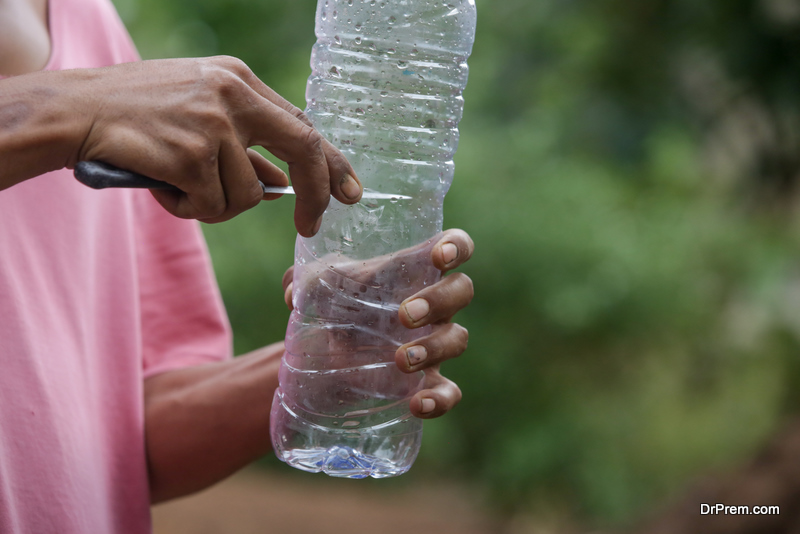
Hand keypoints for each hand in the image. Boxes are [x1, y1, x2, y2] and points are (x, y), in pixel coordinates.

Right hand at [75, 56, 361, 232]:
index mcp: (240, 80)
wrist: (77, 111)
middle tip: (311, 225)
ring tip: (179, 184)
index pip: (303, 125)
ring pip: (248, 195)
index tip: (349, 192)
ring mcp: (213, 123)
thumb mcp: (201, 114)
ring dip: (216, 205)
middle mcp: (233, 95)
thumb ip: (246, 145)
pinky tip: (162, 185)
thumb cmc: (139, 114)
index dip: (331, 164)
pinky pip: (212, 206)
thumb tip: (284, 185)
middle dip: (315, 195)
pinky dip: (188, 209)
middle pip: (303, 149)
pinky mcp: (191, 153)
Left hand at [282, 228, 474, 418]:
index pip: (454, 247)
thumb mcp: (318, 286)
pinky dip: (440, 400)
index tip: (439, 256)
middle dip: (438, 300)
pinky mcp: (428, 382)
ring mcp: (435, 343)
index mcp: (416, 270)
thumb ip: (305, 280)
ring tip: (400, 359)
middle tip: (404, 315)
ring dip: (434, 348)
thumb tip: (294, 294)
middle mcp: (434, 304)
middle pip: (461, 290)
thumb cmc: (334, 305)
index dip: (455, 247)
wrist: (326, 352)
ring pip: (458, 339)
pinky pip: (449, 391)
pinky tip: (418, 406)